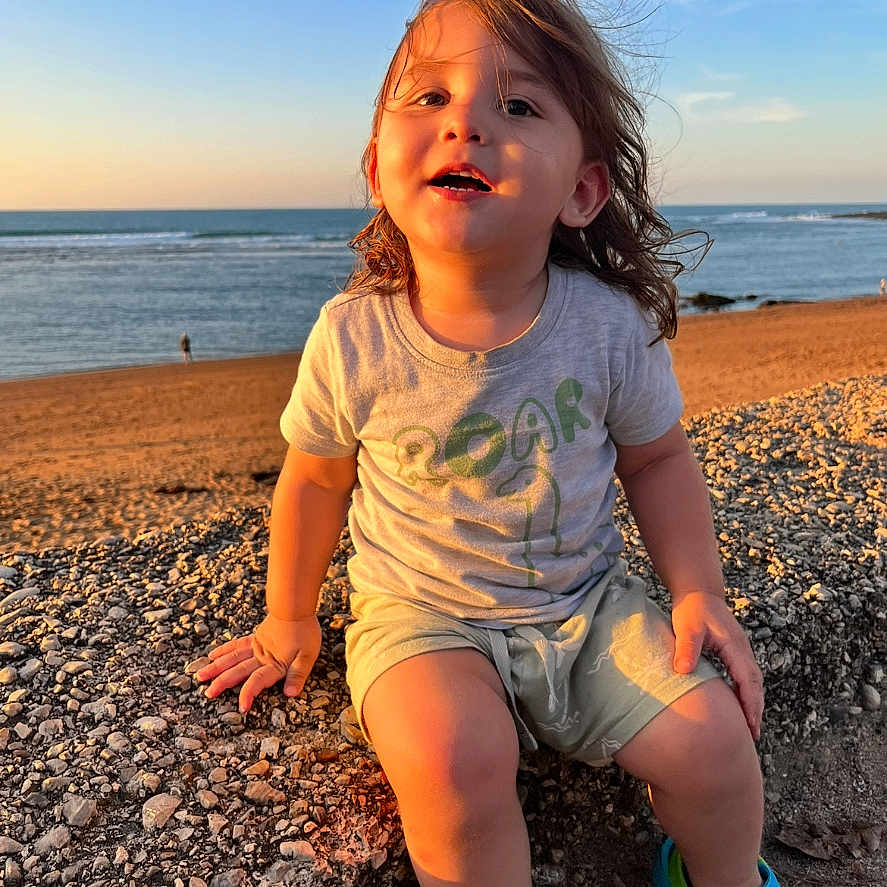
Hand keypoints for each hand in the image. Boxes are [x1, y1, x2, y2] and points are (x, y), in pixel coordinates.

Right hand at [194, 613, 321, 713]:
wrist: (295, 607)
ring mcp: (256, 646)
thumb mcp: (308, 655)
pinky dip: (223, 650)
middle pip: (238, 671)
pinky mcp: (255, 637)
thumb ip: (298, 674)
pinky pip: (236, 645)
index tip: (241, 708)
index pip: (258, 682)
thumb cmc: (304, 631)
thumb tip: (290, 694)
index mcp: (273, 664)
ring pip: (232, 658)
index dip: (249, 694)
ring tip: (200, 675)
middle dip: (222, 683)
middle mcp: (261, 656)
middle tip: (207, 694)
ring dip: (216, 667)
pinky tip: (213, 655)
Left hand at [670, 592, 764, 740]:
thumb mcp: (686, 627)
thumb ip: (686, 648)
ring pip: (752, 680)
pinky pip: (743, 675)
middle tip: (753, 735)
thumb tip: (683, 672)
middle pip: (755, 684)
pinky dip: (745, 692)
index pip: (748, 680)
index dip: (750, 704)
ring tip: (749, 726)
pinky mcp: (733, 650)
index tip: (751, 725)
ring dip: (752, 702)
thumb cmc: (691, 608)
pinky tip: (738, 704)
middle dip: (756, 709)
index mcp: (735, 646)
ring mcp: (739, 650)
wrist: (697, 590)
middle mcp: (742, 649)